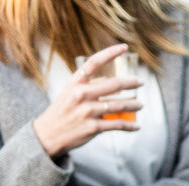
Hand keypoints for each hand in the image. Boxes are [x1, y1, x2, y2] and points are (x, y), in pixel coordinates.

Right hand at [32, 43, 141, 159]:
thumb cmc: (62, 112)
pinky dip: (130, 125)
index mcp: (75, 82)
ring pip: (119, 105)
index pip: (94, 62)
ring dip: (134, 104)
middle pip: (114, 84)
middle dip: (131, 83)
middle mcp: (81, 94)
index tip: (124, 48)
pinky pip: (117, 124)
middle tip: (141, 82)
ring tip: (140, 104)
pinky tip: (137, 126)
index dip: (110, 53)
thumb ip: (88, 85)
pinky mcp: (93, 127)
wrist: (48, 135)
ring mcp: (88, 111)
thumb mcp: (69, 93)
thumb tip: (109, 79)